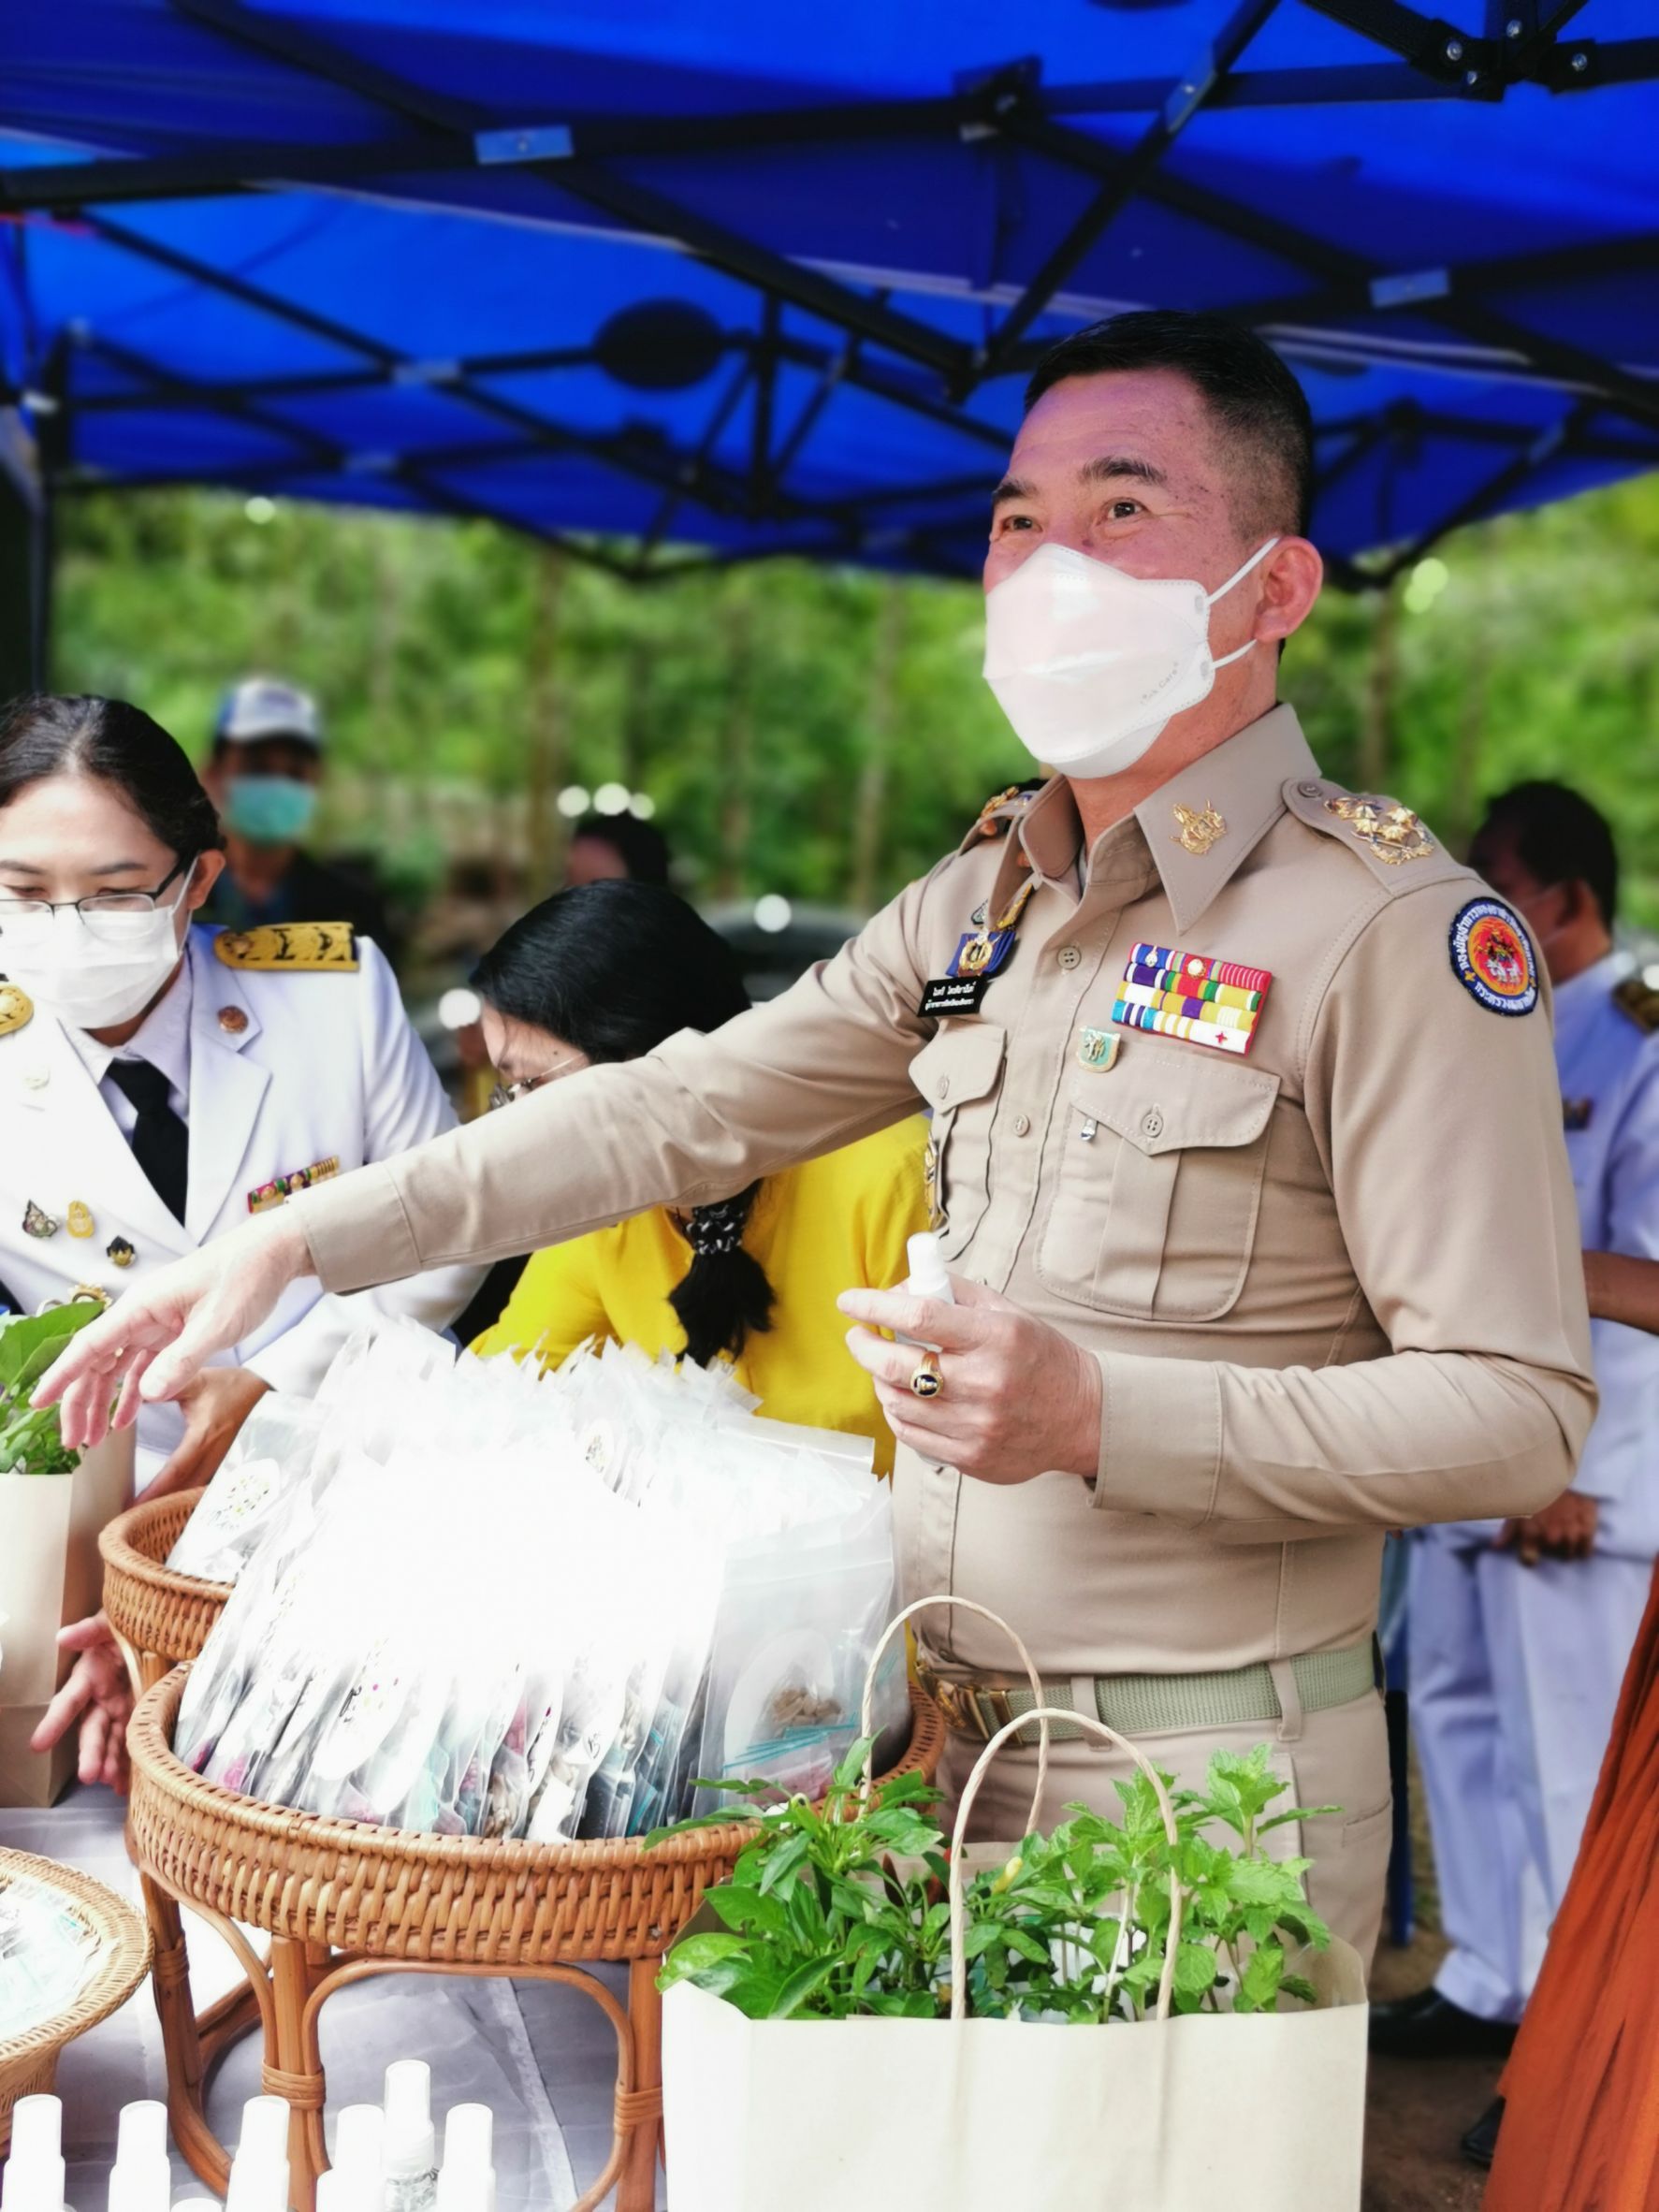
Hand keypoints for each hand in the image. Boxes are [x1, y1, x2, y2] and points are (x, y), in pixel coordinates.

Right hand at [29, 1614, 134, 1793]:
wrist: (160, 1627)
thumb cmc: (128, 1623)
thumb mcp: (111, 1621)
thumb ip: (90, 1629)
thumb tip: (62, 1636)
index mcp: (89, 1676)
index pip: (69, 1701)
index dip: (54, 1722)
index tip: (37, 1745)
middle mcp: (102, 1699)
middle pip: (92, 1730)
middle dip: (89, 1753)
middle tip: (88, 1775)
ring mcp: (122, 1710)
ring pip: (112, 1742)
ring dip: (110, 1763)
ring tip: (111, 1783)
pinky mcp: (142, 1715)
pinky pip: (134, 1742)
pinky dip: (130, 1765)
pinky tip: (127, 1786)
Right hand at [31, 1212, 309, 1450]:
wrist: (272, 1253)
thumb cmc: (246, 1277)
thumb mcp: (217, 1324)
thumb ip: (182, 1360)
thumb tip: (146, 1394)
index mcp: (142, 1307)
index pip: (89, 1345)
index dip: (62, 1376)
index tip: (38, 1401)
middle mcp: (141, 1314)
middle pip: (96, 1362)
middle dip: (79, 1402)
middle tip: (72, 1441)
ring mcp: (156, 1323)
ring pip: (116, 1367)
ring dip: (102, 1402)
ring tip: (93, 1439)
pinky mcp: (173, 1330)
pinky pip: (142, 1365)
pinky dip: (132, 1392)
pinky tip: (126, 1419)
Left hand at [137, 1367, 269, 1503]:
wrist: (269, 1388)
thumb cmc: (232, 1385)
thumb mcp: (198, 1381)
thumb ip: (165, 1388)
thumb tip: (135, 1394)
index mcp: (205, 1436)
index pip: (176, 1470)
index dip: (155, 1491)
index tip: (135, 1506)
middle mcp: (218, 1454)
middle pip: (186, 1489)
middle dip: (162, 1505)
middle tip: (137, 1518)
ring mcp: (228, 1462)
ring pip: (198, 1491)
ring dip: (178, 1503)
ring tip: (154, 1515)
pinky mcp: (233, 1464)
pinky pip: (210, 1486)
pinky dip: (193, 1496)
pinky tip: (180, 1504)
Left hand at [838, 1275, 1101, 1484]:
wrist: (1081, 1416)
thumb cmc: (1039, 1356)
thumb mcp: (1007, 1312)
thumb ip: (954, 1294)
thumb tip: (899, 1290)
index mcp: (996, 1337)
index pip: (920, 1316)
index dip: (875, 1306)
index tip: (850, 1301)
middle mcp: (985, 1383)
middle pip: (896, 1364)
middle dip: (863, 1345)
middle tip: (857, 1335)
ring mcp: (976, 1426)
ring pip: (896, 1402)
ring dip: (877, 1379)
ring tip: (882, 1365)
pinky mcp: (971, 1457)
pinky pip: (910, 1435)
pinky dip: (895, 1411)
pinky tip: (900, 1397)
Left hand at [1494, 1490, 1599, 1565]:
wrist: (1561, 1466)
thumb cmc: (1534, 1485)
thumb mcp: (1517, 1504)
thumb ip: (1507, 1530)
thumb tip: (1496, 1547)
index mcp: (1531, 1533)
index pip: (1529, 1561)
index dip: (1529, 1556)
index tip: (1531, 1549)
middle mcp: (1551, 1537)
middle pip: (1552, 1557)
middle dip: (1549, 1548)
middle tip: (1548, 1532)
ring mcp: (1571, 1533)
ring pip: (1568, 1555)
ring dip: (1565, 1546)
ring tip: (1562, 1532)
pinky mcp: (1588, 1528)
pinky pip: (1585, 1551)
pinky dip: (1581, 1546)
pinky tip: (1576, 1534)